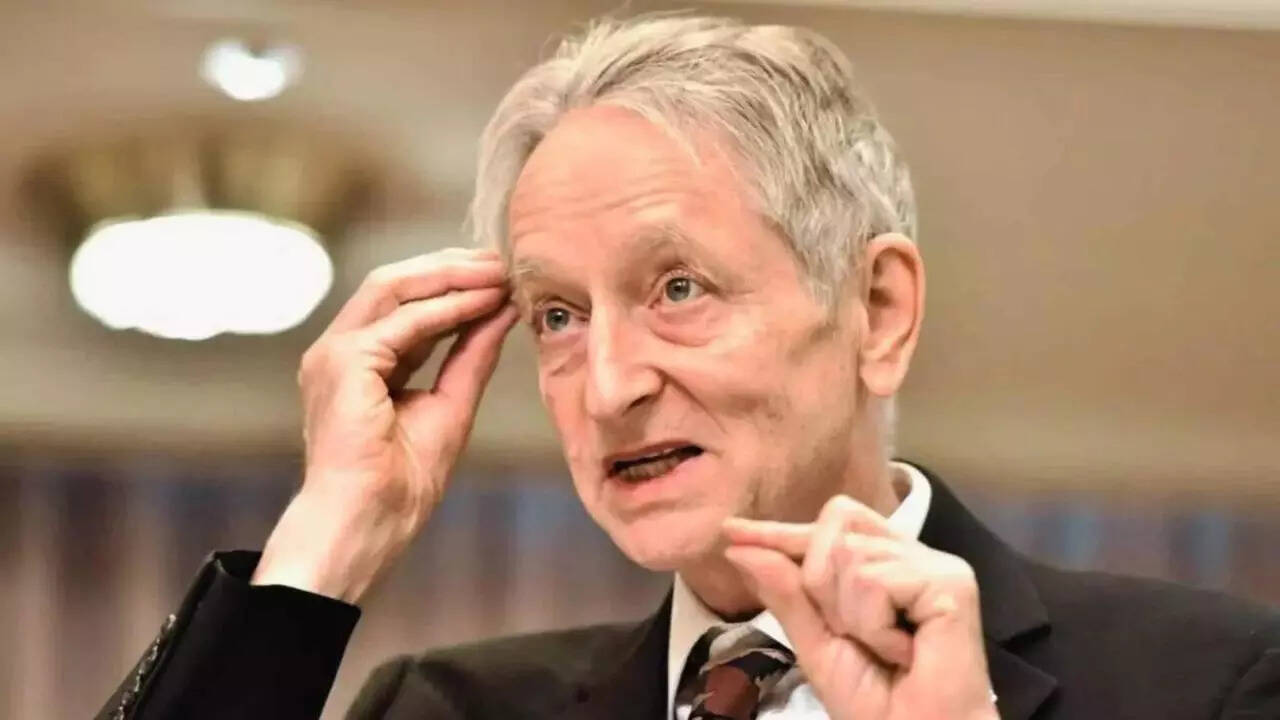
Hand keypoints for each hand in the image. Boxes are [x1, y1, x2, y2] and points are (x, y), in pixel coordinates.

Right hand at [253, 248, 517, 602]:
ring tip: (497, 272)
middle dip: (451, 267)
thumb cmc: (400, 484)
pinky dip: (447, 308)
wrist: (367, 525)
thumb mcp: (450, 404)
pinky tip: (483, 302)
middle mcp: (339, 351)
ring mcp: (334, 353)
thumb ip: (471, 354)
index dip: (452, 285)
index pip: (405, 305)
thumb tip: (501, 309)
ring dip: (450, 276)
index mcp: (358, 363)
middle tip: (501, 261)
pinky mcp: (343, 363)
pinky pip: (402, 322)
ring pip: (392, 286)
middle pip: (394, 283)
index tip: (500, 277)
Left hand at [722, 496, 996, 719]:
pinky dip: (872, 625)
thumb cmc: (876, 704)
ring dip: (849, 615)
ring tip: (883, 648)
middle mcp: (911, 554)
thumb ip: (785, 591)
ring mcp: (935, 564)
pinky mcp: (951, 581)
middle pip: (834, 526)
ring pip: (849, 553)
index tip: (732, 532)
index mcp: (883, 563)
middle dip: (820, 584)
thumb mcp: (815, 644)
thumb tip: (739, 547)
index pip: (828, 526)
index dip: (780, 531)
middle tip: (853, 635)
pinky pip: (874, 580)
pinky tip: (902, 651)